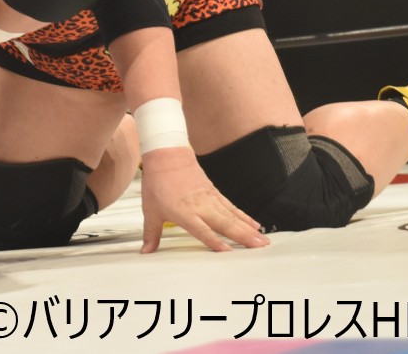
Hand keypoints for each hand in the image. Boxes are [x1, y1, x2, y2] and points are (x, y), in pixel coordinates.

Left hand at [139, 146, 268, 253]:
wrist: (166, 155)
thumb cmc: (158, 181)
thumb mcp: (150, 210)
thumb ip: (151, 233)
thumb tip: (145, 250)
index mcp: (185, 212)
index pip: (202, 230)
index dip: (214, 241)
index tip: (227, 251)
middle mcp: (201, 206)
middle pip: (225, 224)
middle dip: (243, 237)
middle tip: (259, 247)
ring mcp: (210, 199)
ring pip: (233, 216)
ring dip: (249, 229)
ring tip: (262, 240)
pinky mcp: (214, 193)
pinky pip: (232, 207)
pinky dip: (244, 216)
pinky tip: (254, 223)